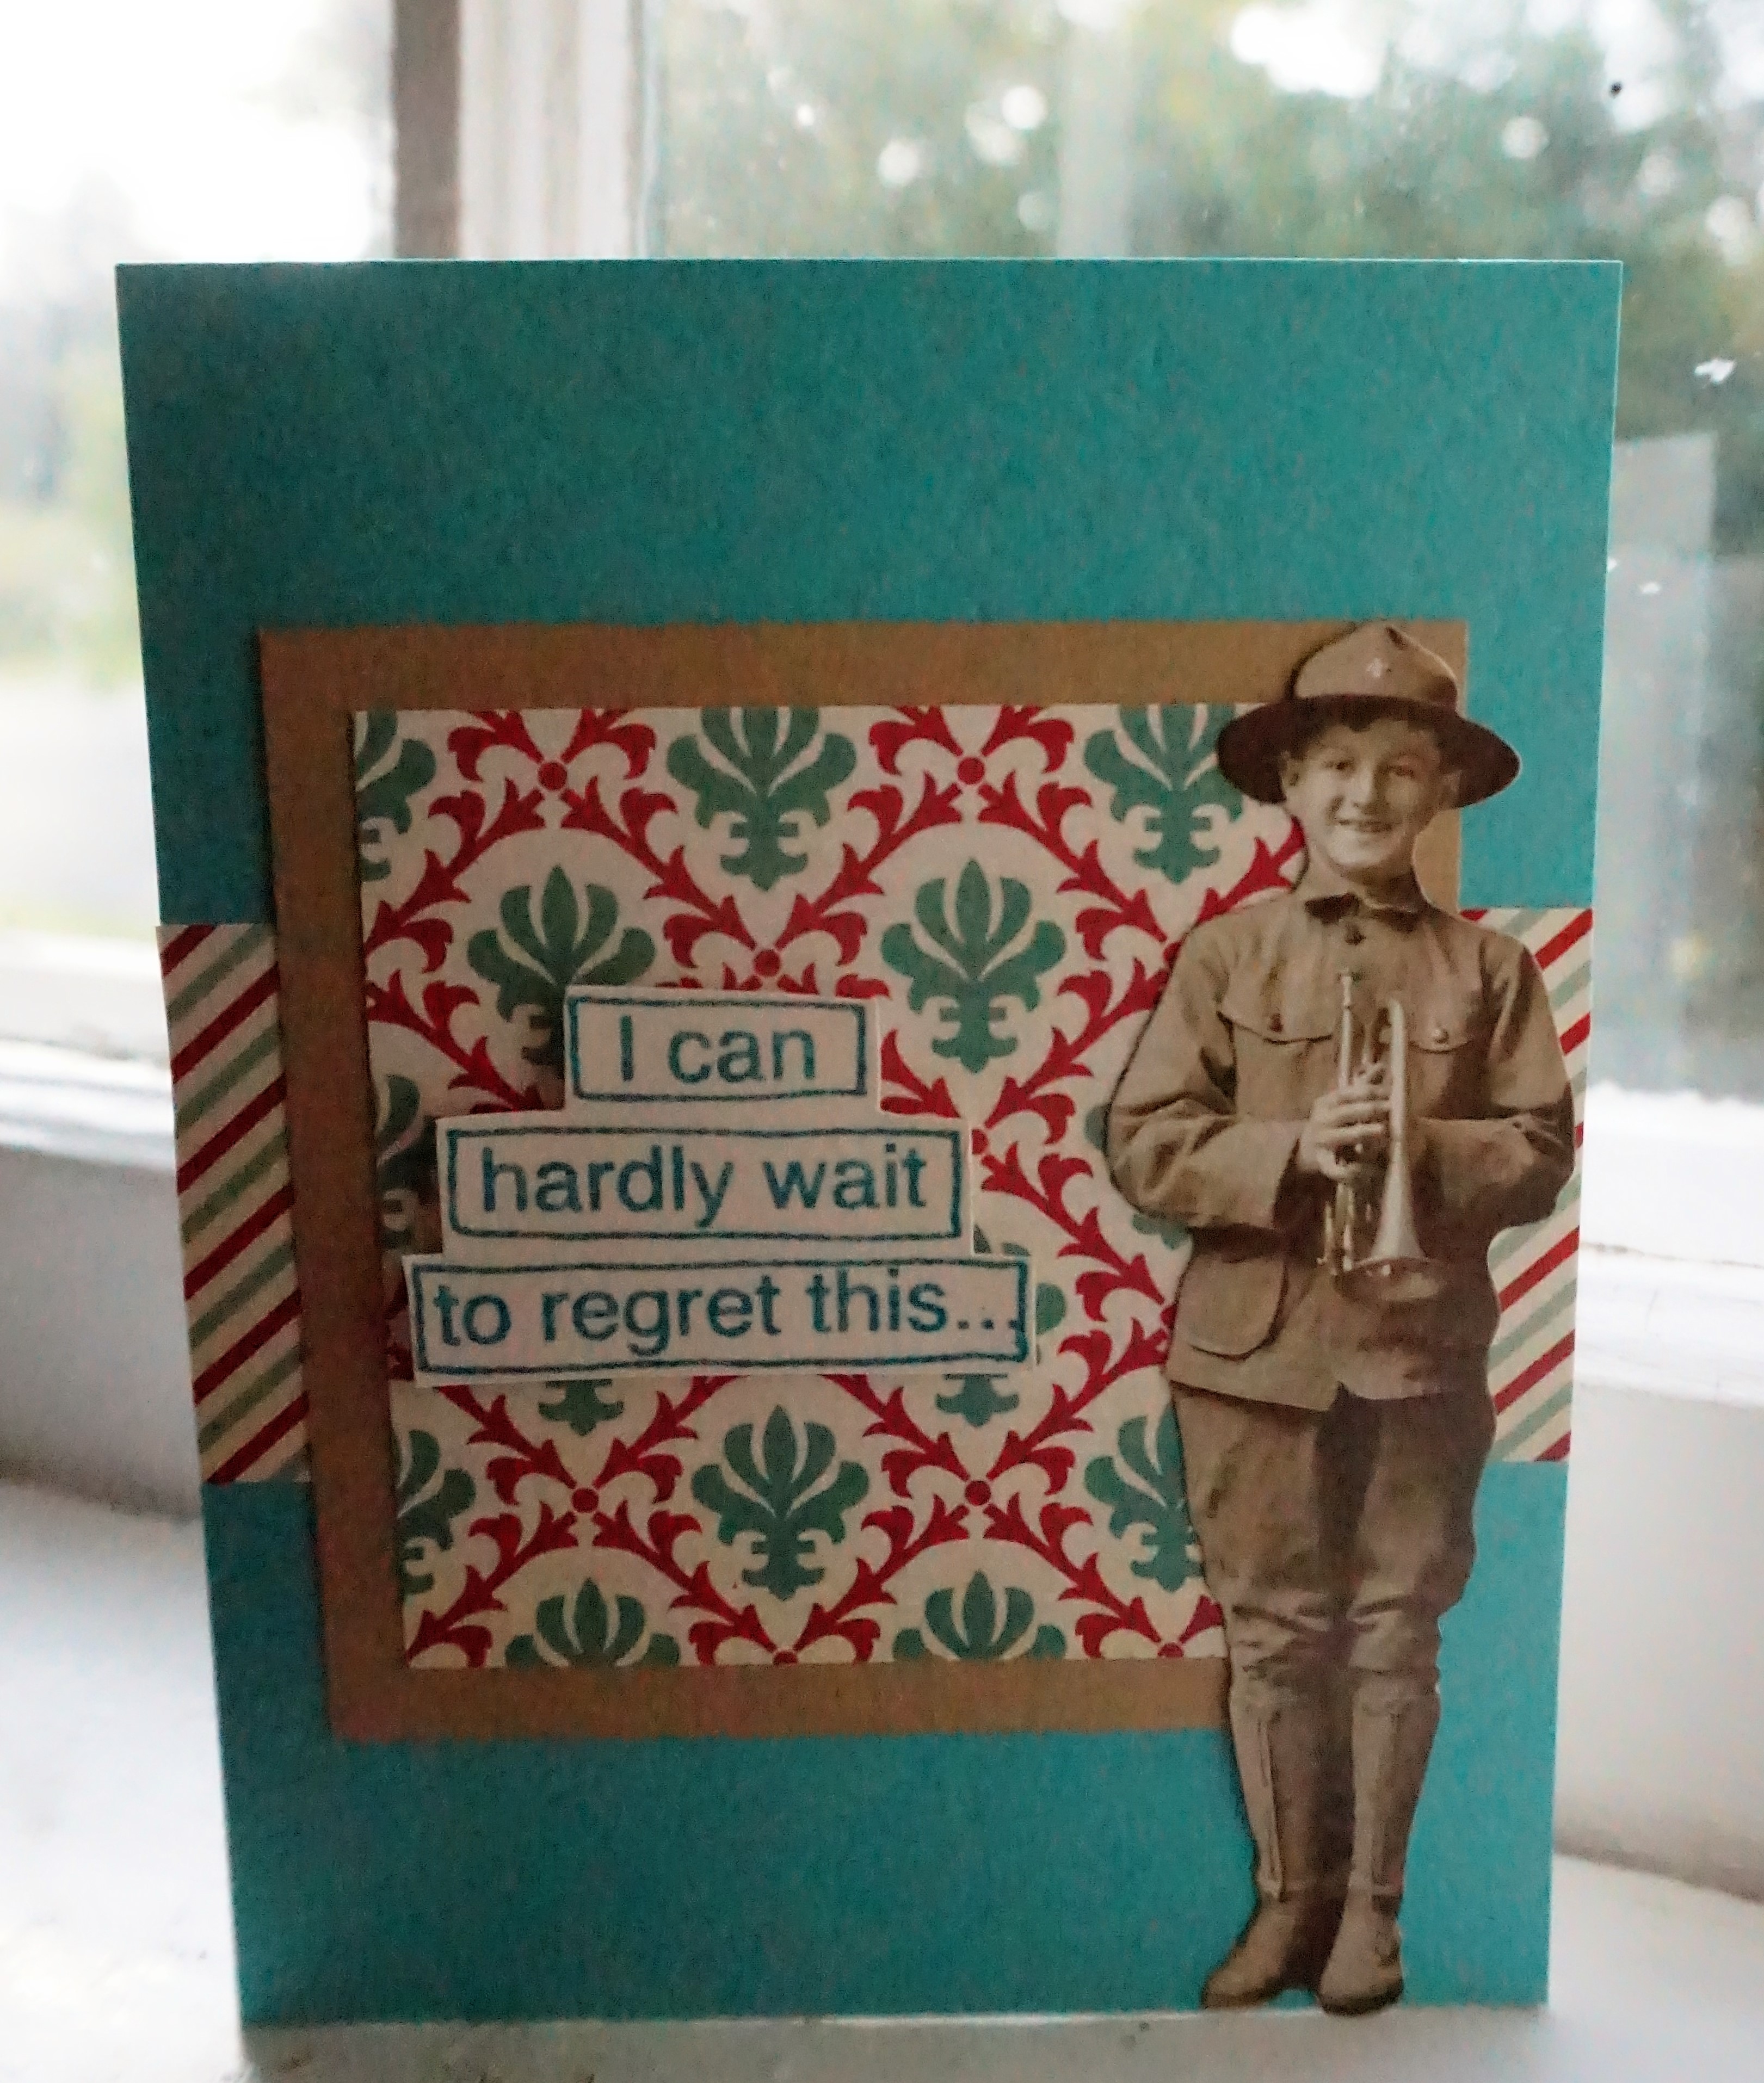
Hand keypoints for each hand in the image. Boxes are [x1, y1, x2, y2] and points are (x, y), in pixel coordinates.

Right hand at [1297, 1066, 1390, 1182]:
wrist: (1305, 1149)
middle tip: (1389, 1107)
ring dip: (1362, 1132)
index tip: (1387, 1091)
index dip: (1366, 1091)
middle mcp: (1321, 1120)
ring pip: (1342, 1136)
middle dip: (1368, 1109)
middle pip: (1345, 1112)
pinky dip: (1351, 1170)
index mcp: (1326, 1103)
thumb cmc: (1331, 1121)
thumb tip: (1382, 1065)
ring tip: (1383, 1130)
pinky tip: (1368, 1169)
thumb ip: (1363, 1086)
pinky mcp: (1323, 1163)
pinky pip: (1336, 1169)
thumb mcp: (1342, 1103)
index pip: (1346, 1093)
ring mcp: (1321, 1142)